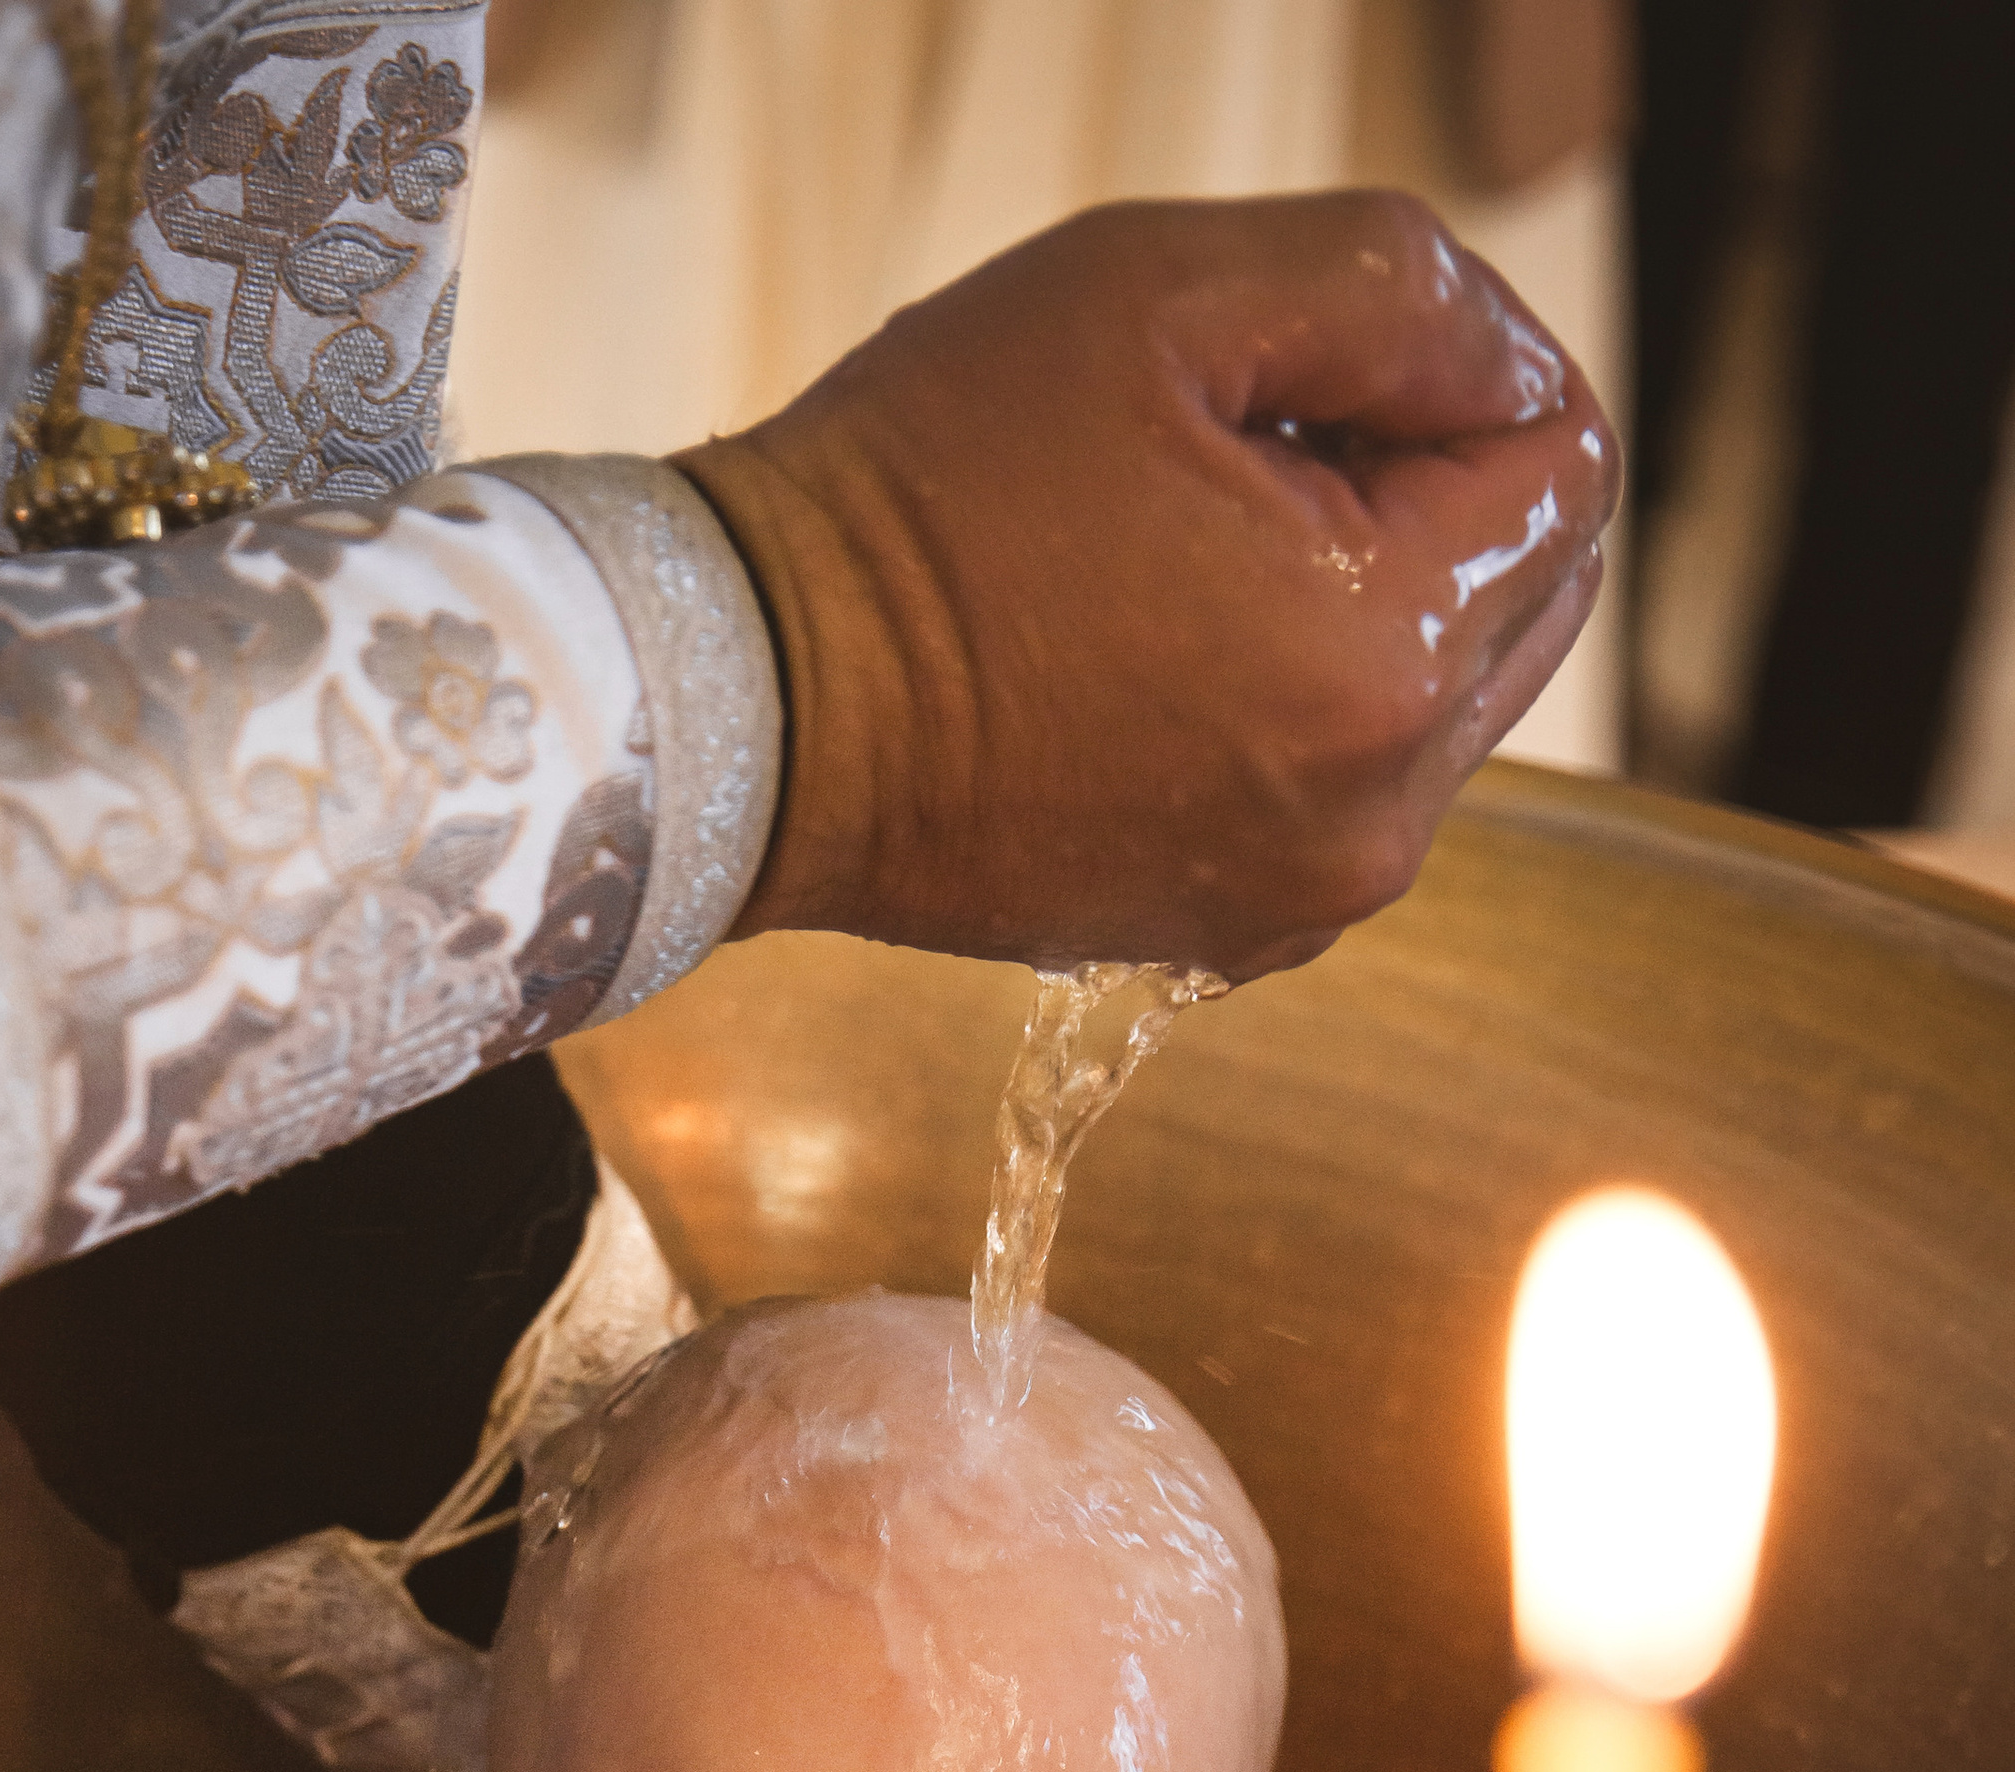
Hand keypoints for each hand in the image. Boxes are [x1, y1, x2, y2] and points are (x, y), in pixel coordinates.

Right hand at [679, 191, 1616, 979]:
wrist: (756, 710)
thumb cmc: (930, 493)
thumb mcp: (1164, 290)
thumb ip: (1396, 290)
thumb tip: (1508, 363)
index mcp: (1386, 659)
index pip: (1564, 464)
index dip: (1458, 367)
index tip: (1303, 359)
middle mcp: (1376, 816)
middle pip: (1528, 591)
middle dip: (1424, 489)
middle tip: (1235, 450)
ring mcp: (1304, 898)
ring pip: (1438, 691)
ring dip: (1356, 595)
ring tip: (1171, 557)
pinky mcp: (1229, 934)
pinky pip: (1336, 782)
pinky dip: (1288, 701)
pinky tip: (1149, 652)